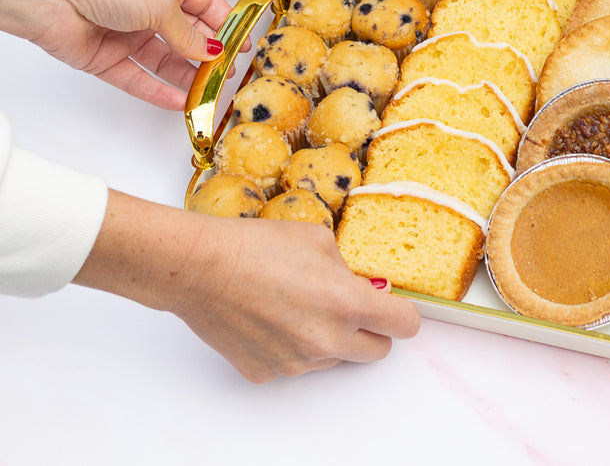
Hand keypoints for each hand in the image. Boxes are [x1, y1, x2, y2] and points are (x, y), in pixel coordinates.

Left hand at [0, 0, 230, 109]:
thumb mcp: (162, 4)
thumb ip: (188, 33)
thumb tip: (211, 50)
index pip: (205, 4)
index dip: (225, 23)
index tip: (242, 43)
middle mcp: (149, 7)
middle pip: (187, 36)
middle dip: (209, 54)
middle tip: (227, 73)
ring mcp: (128, 34)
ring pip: (165, 61)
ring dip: (187, 77)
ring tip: (207, 93)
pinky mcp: (108, 58)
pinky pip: (139, 79)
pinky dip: (159, 91)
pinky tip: (180, 101)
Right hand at [76, 191, 420, 381]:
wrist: (202, 268)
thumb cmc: (258, 246)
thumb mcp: (320, 239)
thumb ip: (348, 268)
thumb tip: (359, 283)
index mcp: (347, 303)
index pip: (405, 325)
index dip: (404, 313)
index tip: (396, 306)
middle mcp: (326, 340)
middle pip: (377, 351)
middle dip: (374, 330)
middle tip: (352, 306)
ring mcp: (296, 362)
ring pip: (334, 358)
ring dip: (331, 337)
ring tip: (299, 303)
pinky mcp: (267, 372)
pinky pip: (296, 363)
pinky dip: (293, 345)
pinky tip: (272, 317)